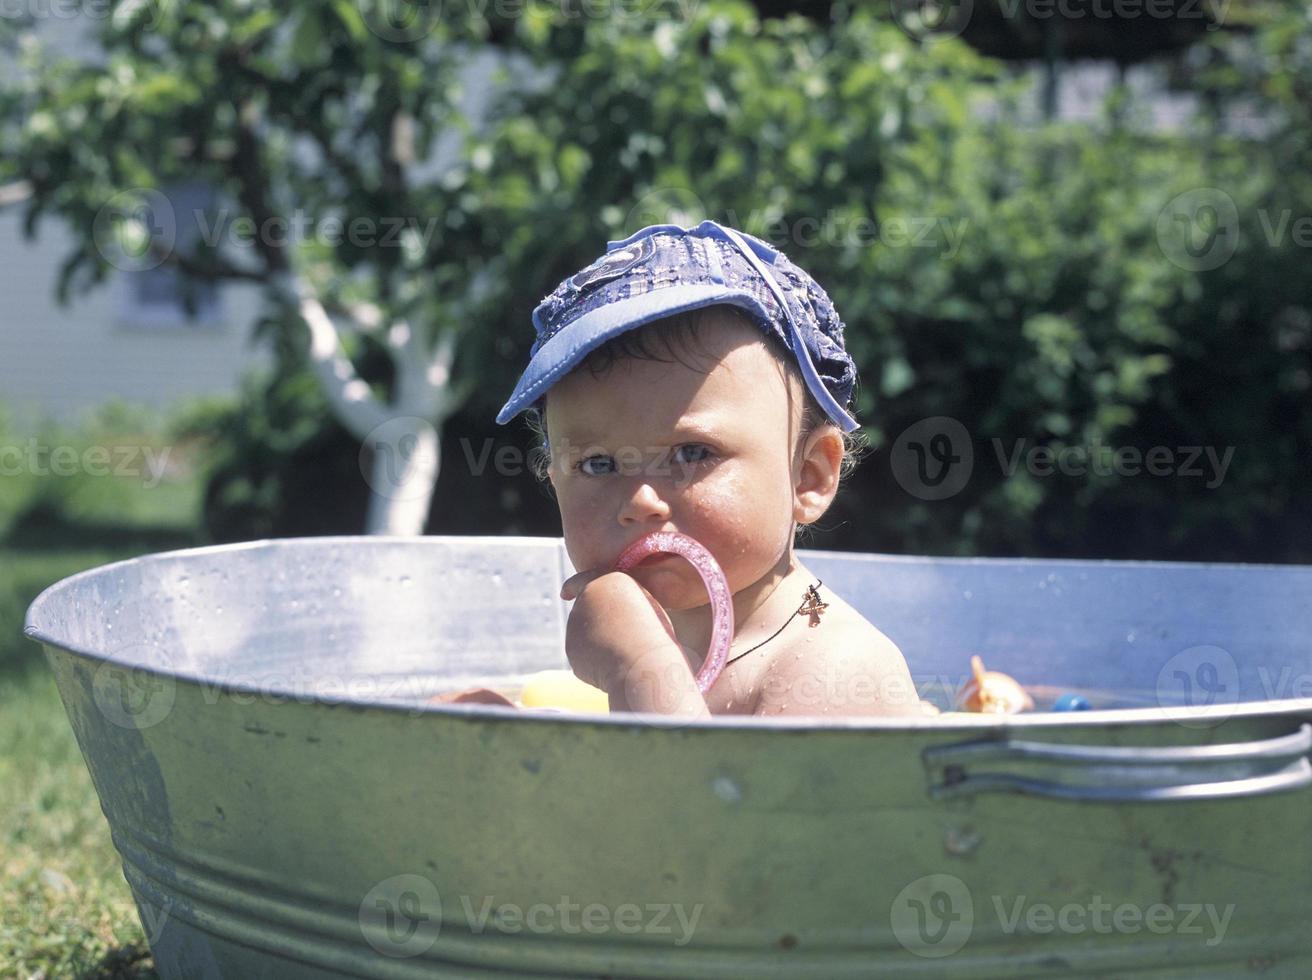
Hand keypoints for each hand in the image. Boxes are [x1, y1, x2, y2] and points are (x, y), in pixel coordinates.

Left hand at [560, 570, 708, 714]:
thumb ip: (619, 608)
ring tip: (624, 652)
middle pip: (587, 612)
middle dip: (598, 626)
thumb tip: (600, 626)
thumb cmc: (653, 636)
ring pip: (587, 636)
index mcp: (608, 581)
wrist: (643, 663)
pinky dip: (596, 663)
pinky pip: (585, 656)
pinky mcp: (571, 647)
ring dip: (601, 645)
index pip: (583, 580)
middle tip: (623, 640)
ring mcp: (575, 623)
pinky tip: (612, 664)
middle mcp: (587, 598)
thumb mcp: (643, 610)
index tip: (564, 594)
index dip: (573, 586)